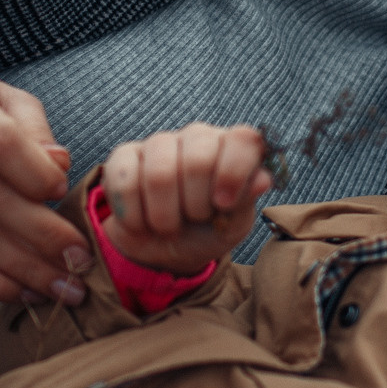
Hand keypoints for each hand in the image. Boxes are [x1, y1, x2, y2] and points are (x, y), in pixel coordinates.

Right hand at [99, 123, 272, 274]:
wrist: (164, 250)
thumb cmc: (207, 232)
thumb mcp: (232, 225)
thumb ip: (246, 201)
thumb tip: (262, 179)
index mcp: (233, 148)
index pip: (243, 139)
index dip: (234, 172)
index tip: (222, 205)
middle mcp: (199, 137)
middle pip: (198, 159)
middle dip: (195, 204)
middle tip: (194, 219)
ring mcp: (160, 143)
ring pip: (159, 174)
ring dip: (164, 216)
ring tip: (168, 226)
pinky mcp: (124, 156)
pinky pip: (125, 182)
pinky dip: (134, 215)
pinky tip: (141, 222)